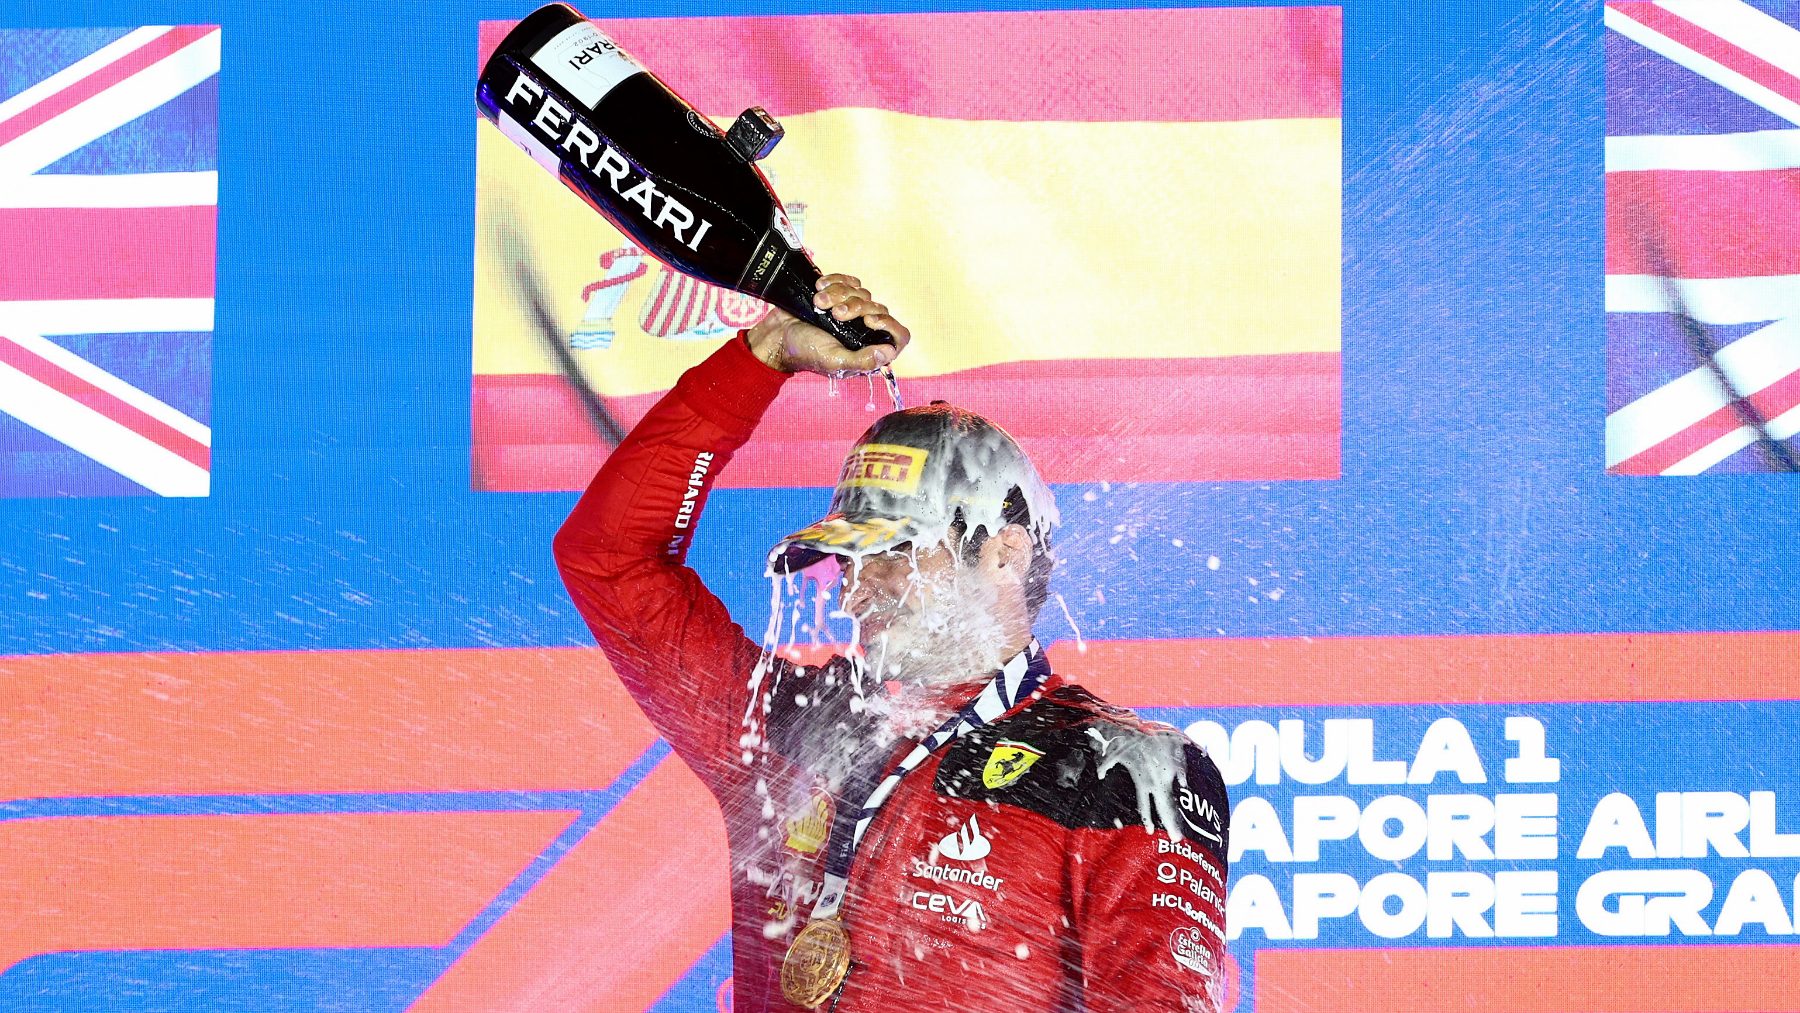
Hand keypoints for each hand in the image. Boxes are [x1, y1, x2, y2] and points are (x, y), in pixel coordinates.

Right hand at [744, 274, 910, 374]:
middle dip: (856, 308)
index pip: (898, 335)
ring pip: (862, 292)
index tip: (869, 321)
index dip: (890, 325)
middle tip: (835, 315)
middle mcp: (864, 330)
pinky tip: (819, 287)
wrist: (777, 335)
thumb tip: (889, 352)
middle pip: (879, 308)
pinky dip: (835, 281)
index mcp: (868, 349)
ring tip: (819, 303)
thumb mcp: (835, 361)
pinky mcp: (839, 295)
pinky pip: (849, 281)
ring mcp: (852, 311)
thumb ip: (863, 360)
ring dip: (839, 294)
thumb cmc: (805, 352)